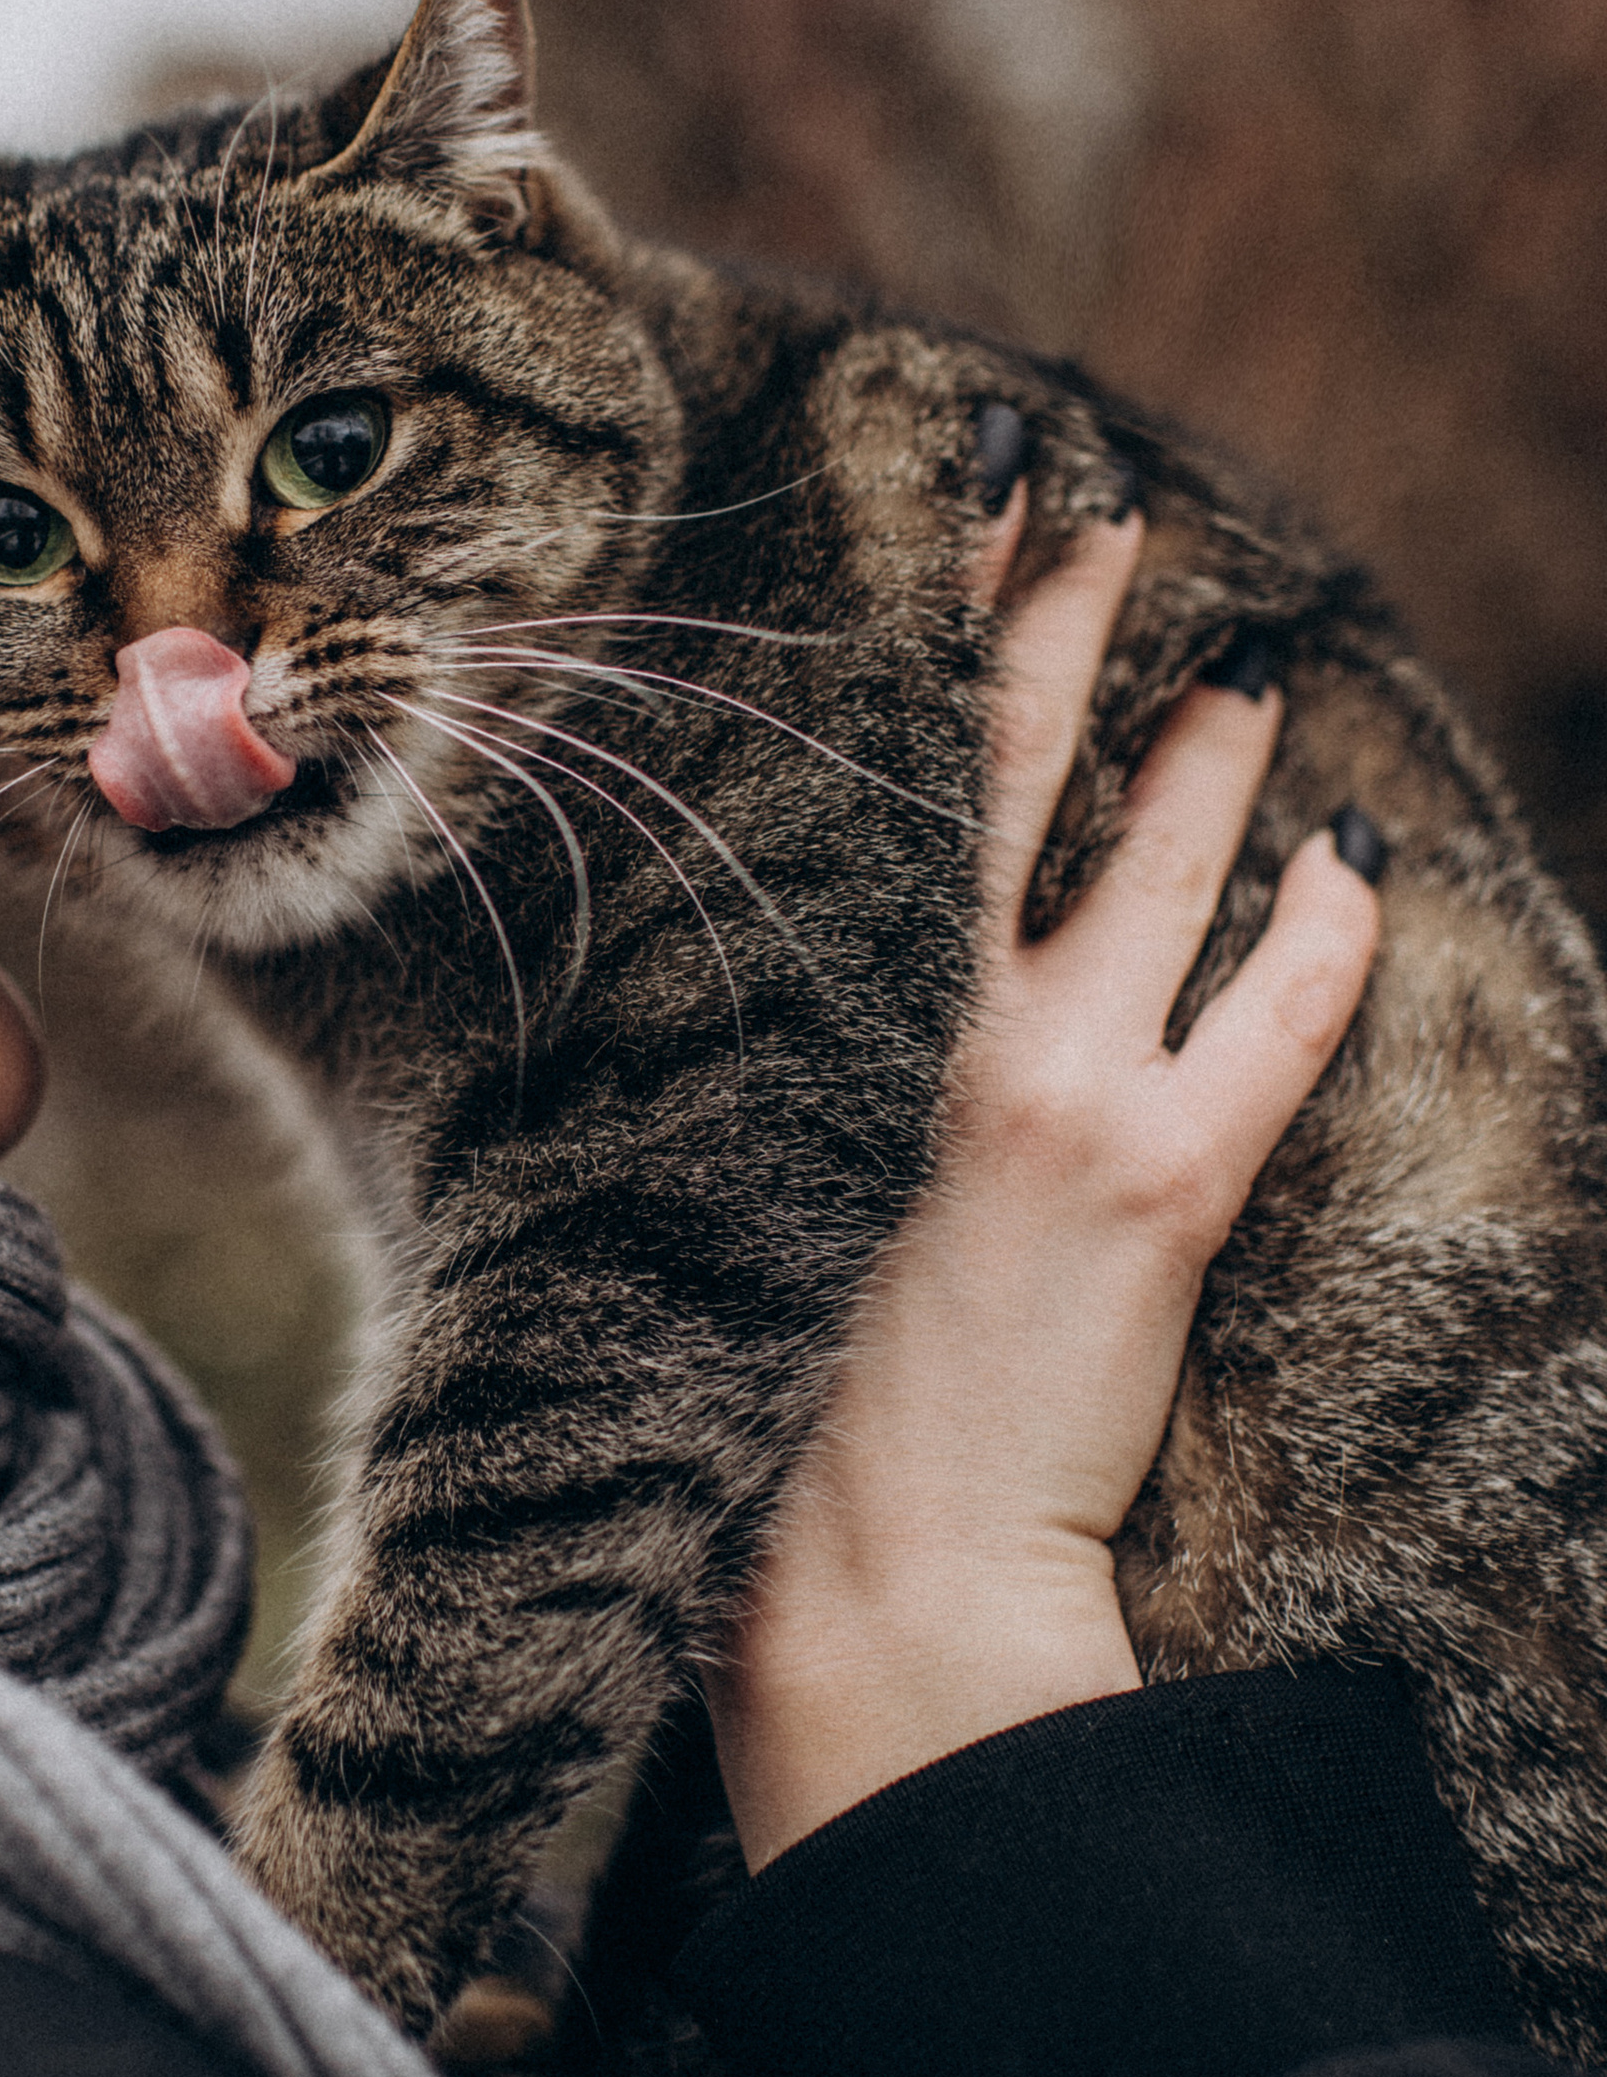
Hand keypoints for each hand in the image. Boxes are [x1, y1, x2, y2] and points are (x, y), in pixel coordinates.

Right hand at [708, 509, 1383, 1871]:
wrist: (853, 1570)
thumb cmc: (753, 1395)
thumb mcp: (716, 1185)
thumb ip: (753, 1059)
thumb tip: (778, 978)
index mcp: (797, 1003)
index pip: (862, 762)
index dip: (917, 622)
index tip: (953, 507)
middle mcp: (913, 1009)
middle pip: (998, 760)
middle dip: (1056, 621)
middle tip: (1100, 511)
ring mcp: (1043, 1080)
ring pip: (1155, 862)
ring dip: (1212, 751)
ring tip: (1251, 663)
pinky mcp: (1156, 1174)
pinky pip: (1278, 1011)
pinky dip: (1329, 926)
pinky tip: (1360, 862)